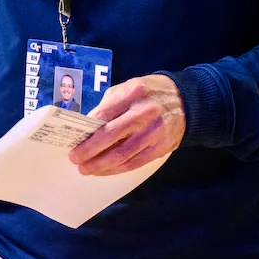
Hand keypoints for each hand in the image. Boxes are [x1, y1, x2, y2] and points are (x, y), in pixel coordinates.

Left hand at [68, 75, 185, 175]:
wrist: (186, 101)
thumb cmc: (149, 93)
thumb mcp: (128, 88)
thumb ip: (109, 106)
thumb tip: (88, 128)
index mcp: (132, 94)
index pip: (103, 116)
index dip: (86, 133)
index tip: (73, 142)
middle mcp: (144, 113)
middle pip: (110, 138)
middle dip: (89, 152)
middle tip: (75, 159)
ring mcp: (153, 133)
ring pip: (122, 155)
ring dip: (100, 166)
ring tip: (87, 169)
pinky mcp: (160, 148)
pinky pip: (134, 163)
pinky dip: (116, 169)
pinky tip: (105, 170)